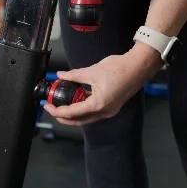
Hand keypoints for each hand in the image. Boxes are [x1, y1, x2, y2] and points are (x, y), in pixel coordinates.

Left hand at [43, 43, 162, 125]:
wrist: (138, 67)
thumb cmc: (120, 69)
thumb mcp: (92, 71)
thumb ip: (74, 75)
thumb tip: (61, 75)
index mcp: (98, 105)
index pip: (73, 112)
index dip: (58, 110)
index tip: (48, 106)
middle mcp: (104, 112)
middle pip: (79, 120)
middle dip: (64, 117)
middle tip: (52, 109)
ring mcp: (109, 110)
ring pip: (87, 117)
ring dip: (74, 113)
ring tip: (62, 104)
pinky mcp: (112, 106)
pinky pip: (94, 112)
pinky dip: (83, 108)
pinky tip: (76, 99)